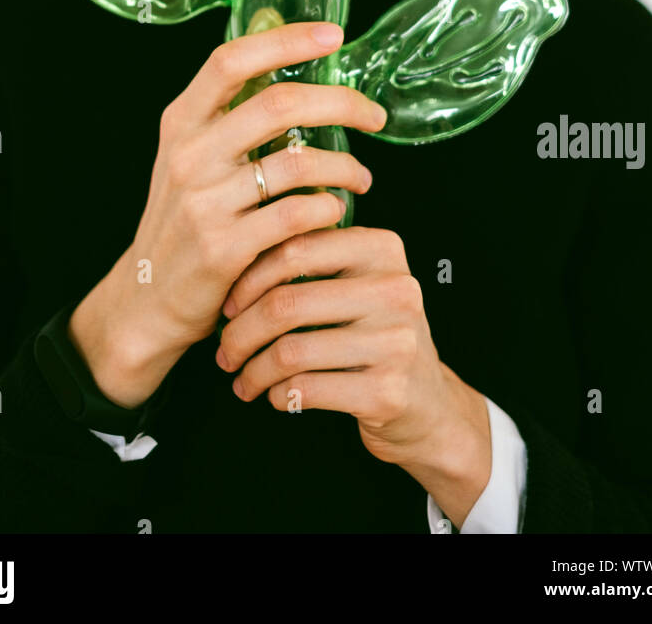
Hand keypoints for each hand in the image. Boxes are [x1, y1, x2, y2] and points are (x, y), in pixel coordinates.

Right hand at [68, 21, 385, 408]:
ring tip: (361, 178)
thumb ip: (230, 111)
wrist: (147, 299)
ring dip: (345, 168)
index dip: (286, 41)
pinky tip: (335, 211)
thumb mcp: (189, 155)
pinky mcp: (224, 249)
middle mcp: (188, 155)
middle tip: (373, 116)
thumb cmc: (183, 219)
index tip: (334, 35)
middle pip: (278, 105)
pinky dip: (328, 210)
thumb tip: (280, 43)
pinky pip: (297, 216)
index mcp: (181, 121)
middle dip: (340, 104)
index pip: (232, 60)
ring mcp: (204, 202)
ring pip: (297, 164)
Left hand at [217, 225, 491, 527]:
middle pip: (286, 302)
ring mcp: (396, 342)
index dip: (248, 277)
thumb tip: (236, 252)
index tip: (230, 302)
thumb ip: (316, 257)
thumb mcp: (360, 283)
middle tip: (224, 349)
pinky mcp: (387, 392)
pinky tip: (274, 394)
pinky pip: (305, 389)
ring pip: (290, 351)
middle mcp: (396, 289)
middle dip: (240, 330)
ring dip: (252, 369)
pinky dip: (277, 394)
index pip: (295, 247)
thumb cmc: (375, 335)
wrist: (427, 404)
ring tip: (242, 377)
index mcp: (383, 249)